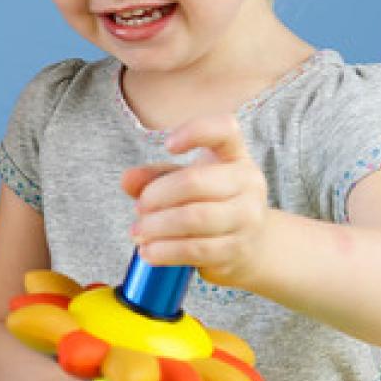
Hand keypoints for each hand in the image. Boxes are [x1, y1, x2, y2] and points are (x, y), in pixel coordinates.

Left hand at [122, 114, 270, 286]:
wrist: (252, 245)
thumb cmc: (211, 204)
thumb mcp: (184, 183)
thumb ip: (155, 177)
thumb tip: (128, 179)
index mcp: (235, 155)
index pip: (224, 129)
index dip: (195, 131)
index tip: (168, 145)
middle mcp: (248, 182)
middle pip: (194, 182)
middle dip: (156, 196)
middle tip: (139, 209)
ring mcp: (247, 217)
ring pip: (194, 218)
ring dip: (157, 226)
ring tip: (138, 232)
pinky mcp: (238, 248)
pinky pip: (196, 249)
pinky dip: (165, 251)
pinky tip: (148, 251)